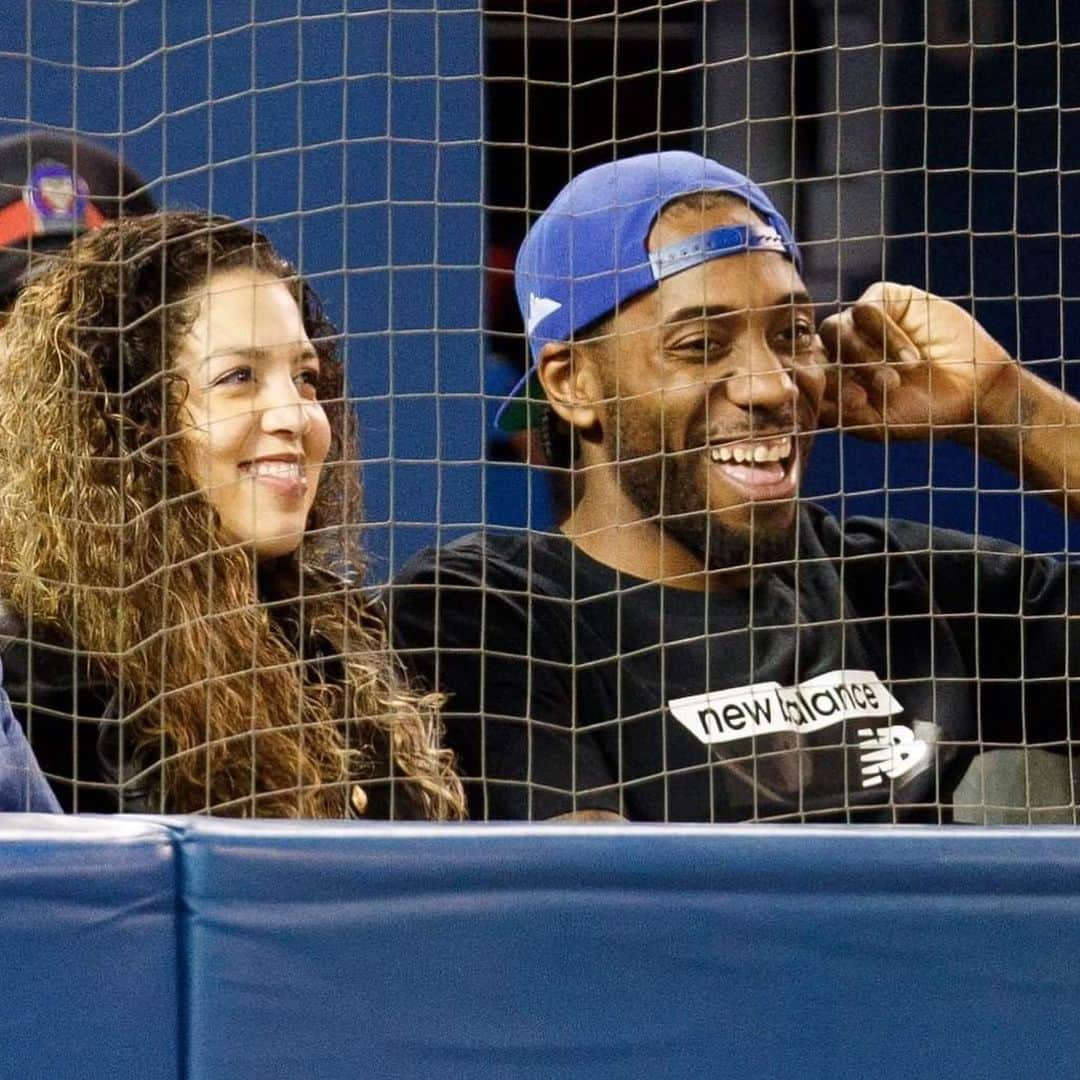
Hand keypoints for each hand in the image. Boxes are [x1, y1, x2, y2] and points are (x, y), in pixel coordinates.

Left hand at [817, 282, 1014, 440]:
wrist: (974, 392)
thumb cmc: (923, 414)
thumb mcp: (878, 424)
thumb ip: (841, 413)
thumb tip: (808, 397)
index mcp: (832, 378)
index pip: (805, 375)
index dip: (820, 389)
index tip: (855, 406)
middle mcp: (841, 350)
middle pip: (815, 351)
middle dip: (844, 375)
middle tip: (878, 393)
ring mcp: (861, 324)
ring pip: (835, 329)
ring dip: (865, 357)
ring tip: (895, 380)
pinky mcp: (885, 299)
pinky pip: (865, 308)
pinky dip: (885, 335)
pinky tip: (909, 358)